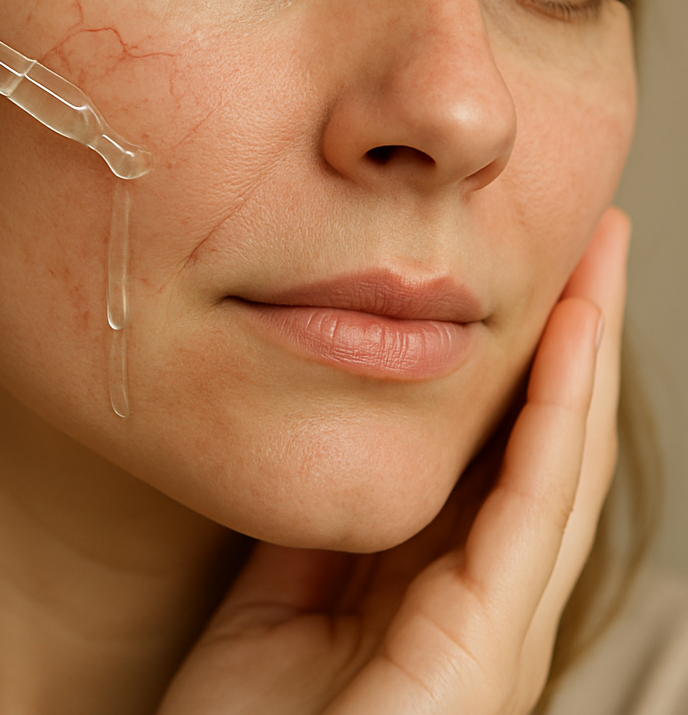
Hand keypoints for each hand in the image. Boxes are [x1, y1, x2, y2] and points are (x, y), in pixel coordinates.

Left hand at [159, 208, 628, 714]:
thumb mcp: (275, 595)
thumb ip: (318, 522)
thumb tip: (336, 433)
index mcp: (429, 577)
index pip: (494, 447)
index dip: (520, 358)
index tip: (528, 271)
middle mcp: (480, 592)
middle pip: (542, 440)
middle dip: (573, 335)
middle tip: (594, 237)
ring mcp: (494, 619)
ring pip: (557, 459)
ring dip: (586, 353)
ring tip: (603, 258)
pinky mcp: (486, 641)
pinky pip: (532, 507)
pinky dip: (558, 417)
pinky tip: (572, 341)